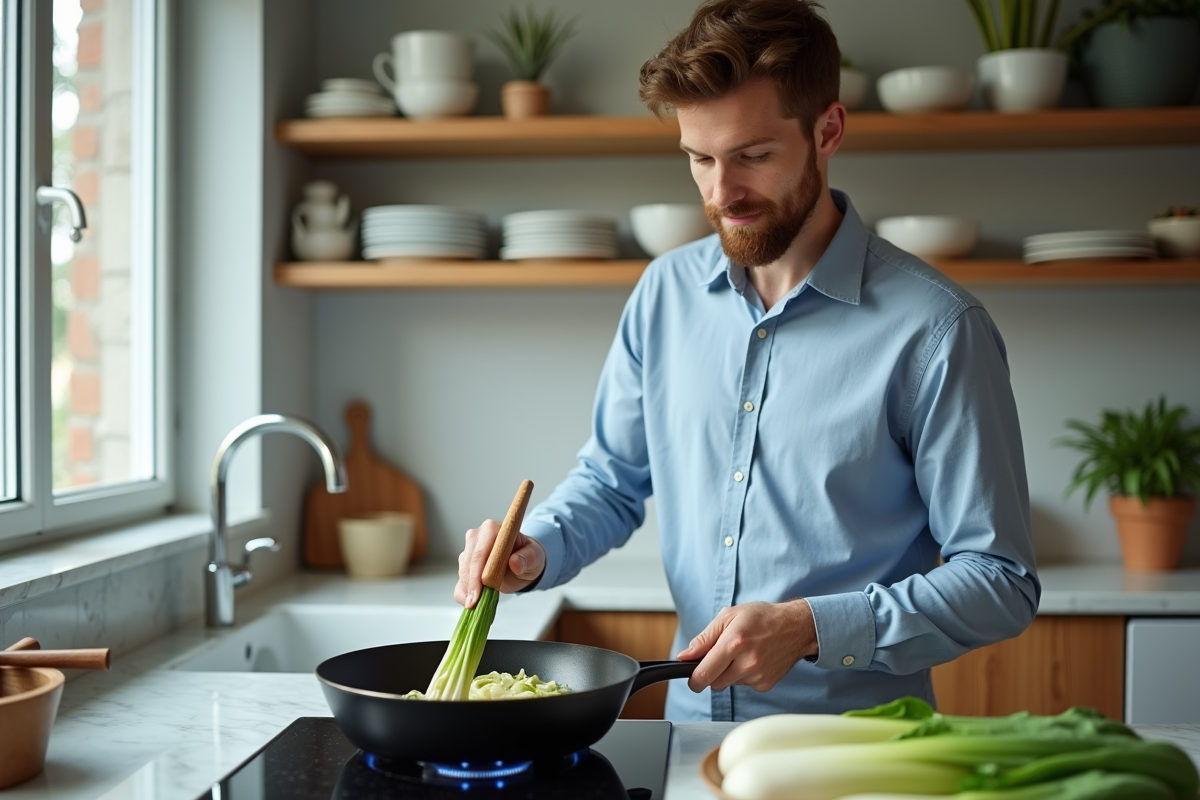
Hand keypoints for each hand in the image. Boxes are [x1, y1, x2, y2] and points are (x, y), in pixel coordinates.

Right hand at [453, 519, 545, 608]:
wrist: (523, 562)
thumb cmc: (528, 554)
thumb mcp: (535, 556)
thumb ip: (527, 558)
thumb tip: (515, 562)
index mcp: (493, 529)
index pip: (481, 551)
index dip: (477, 573)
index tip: (478, 592)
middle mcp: (478, 536)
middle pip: (468, 562)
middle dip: (470, 584)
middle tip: (473, 603)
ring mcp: (469, 549)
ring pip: (463, 571)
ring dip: (467, 589)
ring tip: (474, 605)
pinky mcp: (466, 563)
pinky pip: (461, 580)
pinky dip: (463, 593)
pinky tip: (468, 602)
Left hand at [677, 599, 817, 692]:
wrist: (796, 627)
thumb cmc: (761, 618)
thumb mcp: (728, 616)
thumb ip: (704, 638)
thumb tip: (685, 656)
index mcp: (734, 642)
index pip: (704, 674)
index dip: (693, 679)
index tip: (692, 679)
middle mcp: (747, 662)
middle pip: (714, 683)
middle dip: (711, 673)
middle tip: (722, 656)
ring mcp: (758, 676)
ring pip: (729, 684)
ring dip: (728, 673)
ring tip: (742, 653)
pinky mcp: (765, 684)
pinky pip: (743, 685)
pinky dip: (743, 676)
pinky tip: (753, 660)